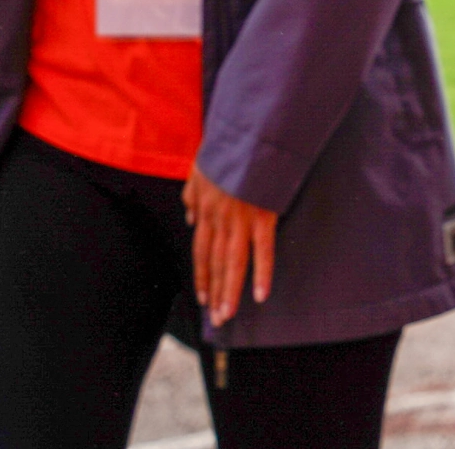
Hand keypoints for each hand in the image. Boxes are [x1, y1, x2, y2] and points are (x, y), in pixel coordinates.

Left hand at [184, 165, 278, 327]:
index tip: (201, 298)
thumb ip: (192, 198)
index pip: (201, 252)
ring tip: (228, 315)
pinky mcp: (263, 216)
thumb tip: (190, 221)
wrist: (248, 135)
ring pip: (233, 264)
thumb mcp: (198, 172)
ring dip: (230, 292)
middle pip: (216, 264)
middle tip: (216, 319)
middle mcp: (220, 221)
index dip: (201, 276)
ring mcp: (241, 220)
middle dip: (215, 293)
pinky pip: (263, 250)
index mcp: (205, 211)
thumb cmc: (227, 150)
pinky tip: (261, 294)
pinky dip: (262, 273)